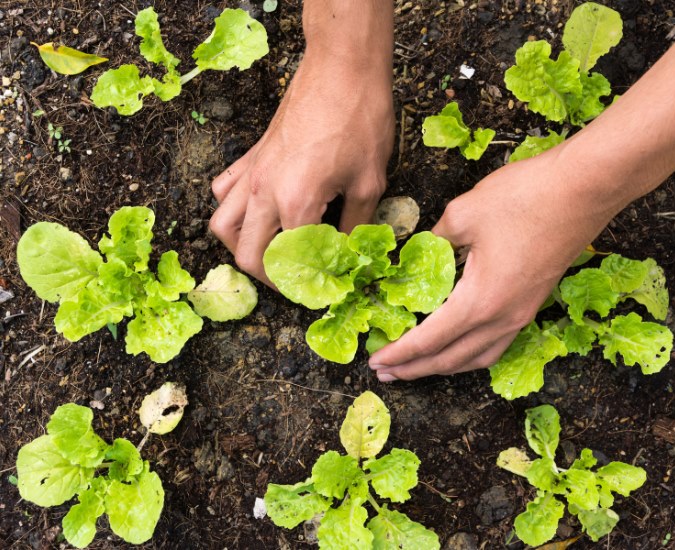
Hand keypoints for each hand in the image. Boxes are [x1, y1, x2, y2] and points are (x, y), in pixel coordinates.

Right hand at [209, 58, 393, 284]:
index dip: (308, 284)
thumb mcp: (369, 182)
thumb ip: (356, 226)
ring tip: (269, 252)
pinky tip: (257, 212)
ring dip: (242, 247)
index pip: (290, 262)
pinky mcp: (251, 156)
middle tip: (295, 281)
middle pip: (247, 254)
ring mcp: (253, 173)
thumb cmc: (360, 120)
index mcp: (296, 203)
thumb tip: (350, 254)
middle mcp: (265, 192)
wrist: (342, 69)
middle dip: (270, 278)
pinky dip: (232, 210)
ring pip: (223, 225)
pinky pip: (225, 191)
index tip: (323, 289)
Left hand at [369, 145, 613, 380]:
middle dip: (415, 369)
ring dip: (444, 366)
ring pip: (477, 358)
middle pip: (451, 359)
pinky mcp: (534, 304)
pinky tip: (460, 346)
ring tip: (417, 367)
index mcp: (480, 301)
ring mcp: (522, 314)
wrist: (585, 188)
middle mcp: (502, 318)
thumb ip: (434, 241)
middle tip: (385, 372)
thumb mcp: (463, 214)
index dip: (399, 354)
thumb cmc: (525, 197)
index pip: (429, 340)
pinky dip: (470, 354)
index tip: (375, 361)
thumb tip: (418, 252)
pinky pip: (496, 344)